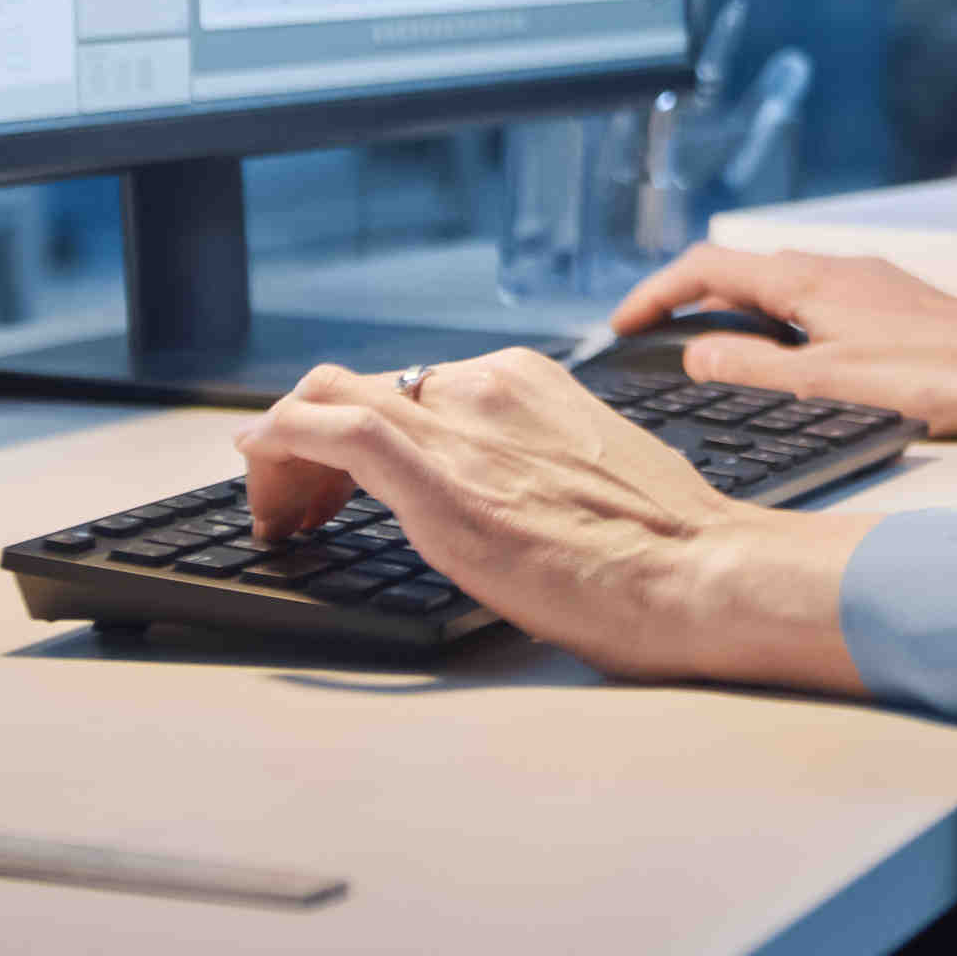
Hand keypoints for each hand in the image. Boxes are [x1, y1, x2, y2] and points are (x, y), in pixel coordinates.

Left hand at [237, 351, 864, 692]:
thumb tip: (501, 496)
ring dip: (287, 454)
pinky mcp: (437, 476)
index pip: (409, 386)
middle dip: (312, 444)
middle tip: (302, 509)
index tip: (344, 482)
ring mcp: (459, 424)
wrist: (700, 573)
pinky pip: (328, 429)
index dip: (358, 431)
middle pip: (358, 388)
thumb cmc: (666, 549)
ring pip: (330, 399)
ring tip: (282, 516)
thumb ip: (533, 465)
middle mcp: (486, 385)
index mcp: (524, 382)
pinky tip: (255, 464)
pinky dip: (277, 439)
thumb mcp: (590, 476)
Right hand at [603, 247, 956, 442]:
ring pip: (779, 286)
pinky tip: (786, 359)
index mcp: (808, 279)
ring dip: (734, 312)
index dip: (656, 293)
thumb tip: (696, 352)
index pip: (708, 268)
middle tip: (653, 338)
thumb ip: (752, 367)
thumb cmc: (930, 379)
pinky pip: (814, 301)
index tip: (621, 324)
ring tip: (707, 354)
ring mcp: (865, 283)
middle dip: (688, 300)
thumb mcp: (823, 384)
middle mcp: (834, 268)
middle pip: (740, 271)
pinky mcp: (890, 304)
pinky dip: (777, 321)